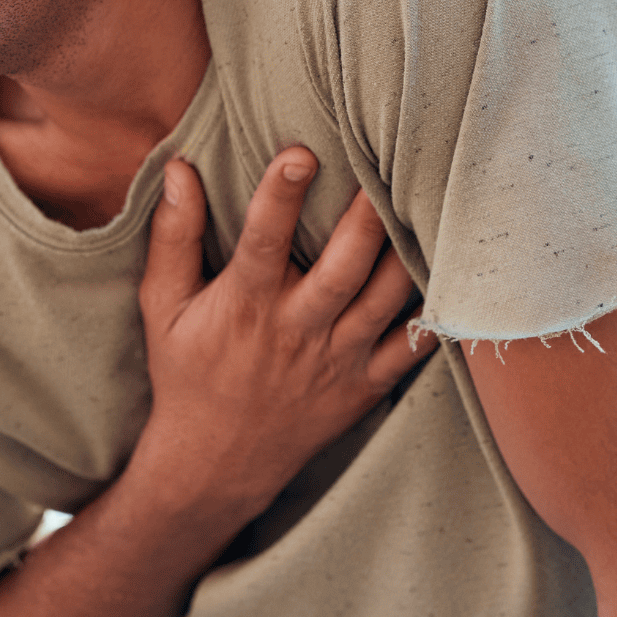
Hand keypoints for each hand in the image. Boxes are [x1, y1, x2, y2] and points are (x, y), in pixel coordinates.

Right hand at [136, 146, 430, 520]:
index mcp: (245, 305)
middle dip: (368, 215)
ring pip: (386, 298)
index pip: (264, 241)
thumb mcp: (164, 307)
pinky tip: (452, 269)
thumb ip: (174, 237)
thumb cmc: (188, 372)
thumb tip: (180, 169)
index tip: (301, 153)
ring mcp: (337, 359)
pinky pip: (412, 347)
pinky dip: (435, 312)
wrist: (215, 464)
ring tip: (425, 200)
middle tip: (389, 163)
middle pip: (343, 266)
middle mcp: (296, 330)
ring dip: (407, 250)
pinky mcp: (365, 385)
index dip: (281, 195)